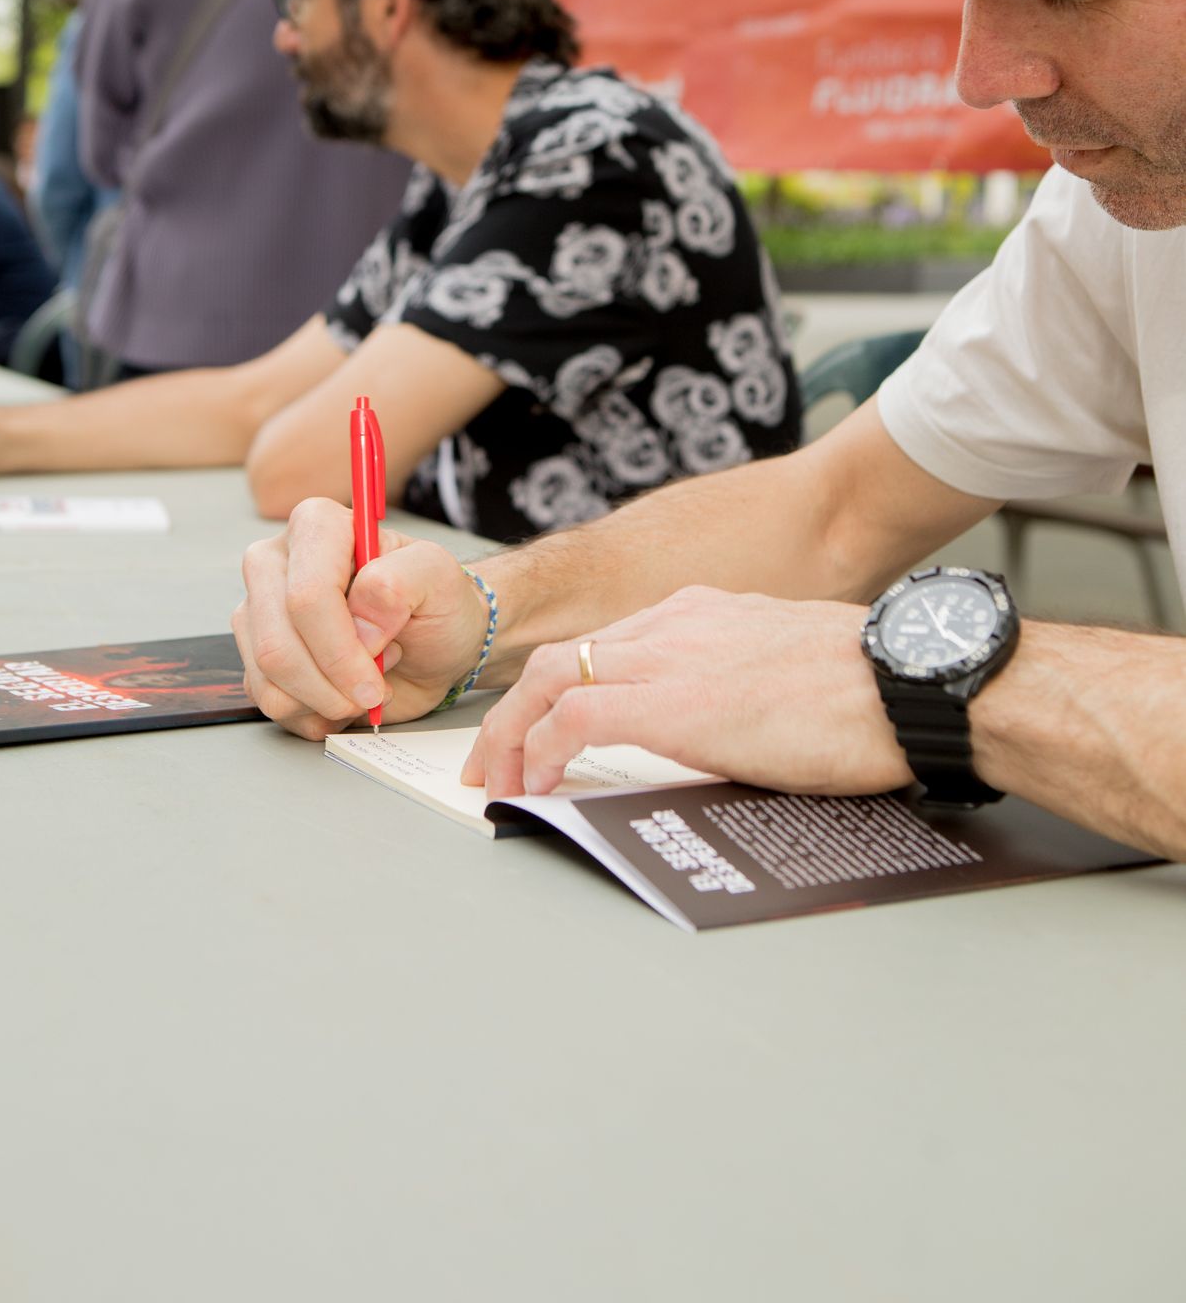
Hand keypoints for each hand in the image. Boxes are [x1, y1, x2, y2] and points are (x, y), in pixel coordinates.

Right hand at [232, 496, 490, 738]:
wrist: (433, 645)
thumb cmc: (434, 604)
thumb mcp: (438, 577)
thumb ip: (402, 580)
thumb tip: (359, 616)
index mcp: (318, 526)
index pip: (308, 595)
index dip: (340, 648)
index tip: (374, 678)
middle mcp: (276, 562)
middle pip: (277, 644)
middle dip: (331, 683)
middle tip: (374, 689)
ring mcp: (259, 610)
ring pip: (268, 678)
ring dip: (326, 699)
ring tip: (365, 679)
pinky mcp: (256, 655)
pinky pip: (269, 701)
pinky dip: (314, 712)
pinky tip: (343, 694)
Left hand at [462, 587, 910, 800]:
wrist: (908, 679)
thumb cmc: (872, 685)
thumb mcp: (786, 668)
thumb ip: (741, 683)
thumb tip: (730, 729)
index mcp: (702, 614)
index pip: (605, 645)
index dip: (560, 691)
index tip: (543, 731)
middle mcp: (676, 624)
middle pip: (561, 657)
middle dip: (513, 712)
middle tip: (493, 763)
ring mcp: (672, 658)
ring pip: (552, 679)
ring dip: (513, 734)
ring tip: (500, 782)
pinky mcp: (675, 704)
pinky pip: (577, 719)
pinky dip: (544, 750)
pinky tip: (538, 787)